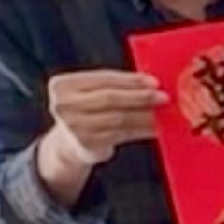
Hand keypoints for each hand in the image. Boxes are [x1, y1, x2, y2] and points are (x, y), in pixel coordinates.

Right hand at [45, 67, 164, 166]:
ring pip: (118, 117)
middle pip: (110, 97)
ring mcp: (74, 127)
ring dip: (144, 115)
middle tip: (162, 97)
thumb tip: (150, 83)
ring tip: (160, 112)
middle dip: (140, 96)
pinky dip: (140, 130)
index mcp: (62, 85)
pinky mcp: (87, 144)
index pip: (103, 78)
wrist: (69, 144)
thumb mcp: (89, 93)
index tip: (153, 81)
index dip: (130, 80)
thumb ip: (112, 85)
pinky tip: (154, 128)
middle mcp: (63, 105)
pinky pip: (121, 134)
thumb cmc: (86, 111)